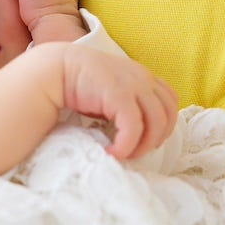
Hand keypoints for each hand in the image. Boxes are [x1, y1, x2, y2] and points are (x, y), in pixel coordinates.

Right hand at [61, 44, 177, 159]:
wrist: (55, 70)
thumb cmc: (80, 85)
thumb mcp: (111, 93)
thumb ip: (128, 104)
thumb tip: (136, 131)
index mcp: (143, 76)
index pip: (169, 102)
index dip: (164, 125)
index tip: (146, 140)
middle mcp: (143, 78)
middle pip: (168, 114)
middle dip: (155, 139)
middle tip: (135, 152)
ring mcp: (134, 85)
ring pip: (156, 123)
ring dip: (142, 146)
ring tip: (124, 154)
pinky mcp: (120, 95)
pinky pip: (133, 127)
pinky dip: (126, 145)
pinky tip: (112, 151)